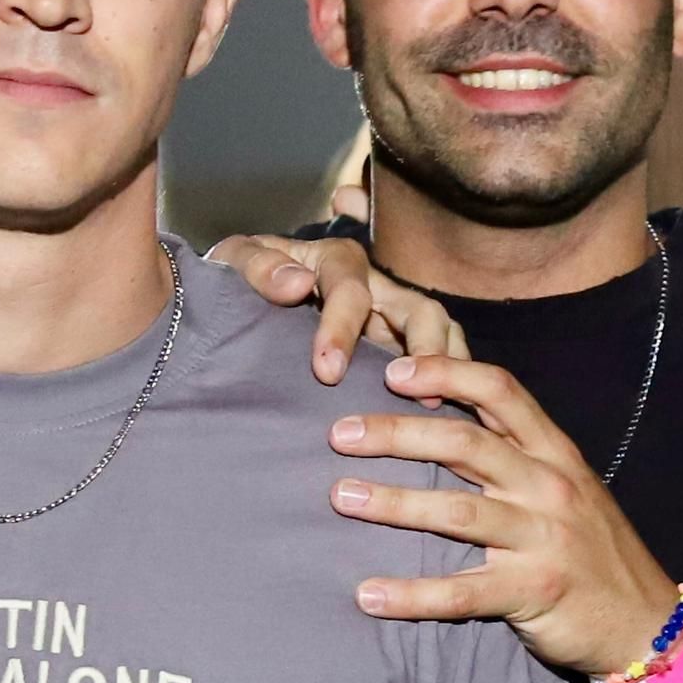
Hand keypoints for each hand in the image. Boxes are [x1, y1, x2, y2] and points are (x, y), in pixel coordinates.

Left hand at [216, 232, 465, 384]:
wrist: (238, 306)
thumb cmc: (238, 281)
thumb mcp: (233, 264)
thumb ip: (257, 267)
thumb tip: (296, 283)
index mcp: (336, 262)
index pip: (350, 290)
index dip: (341, 330)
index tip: (326, 372)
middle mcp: (377, 289)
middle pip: (421, 311)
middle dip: (424, 349)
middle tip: (416, 394)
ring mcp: (394, 322)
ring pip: (441, 336)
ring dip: (447, 370)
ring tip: (438, 408)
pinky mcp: (400, 352)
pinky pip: (438, 367)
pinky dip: (450, 388)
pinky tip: (443, 420)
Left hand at [330, 355, 681, 677]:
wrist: (644, 621)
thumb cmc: (590, 548)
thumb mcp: (564, 487)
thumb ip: (515, 455)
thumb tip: (442, 423)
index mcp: (554, 453)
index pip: (501, 392)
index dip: (445, 373)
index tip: (392, 370)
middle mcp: (549, 487)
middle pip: (465, 444)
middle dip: (396, 433)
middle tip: (339, 434)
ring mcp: (542, 540)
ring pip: (457, 513)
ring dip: (393, 503)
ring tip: (341, 498)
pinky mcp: (533, 592)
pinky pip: (462, 592)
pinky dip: (411, 595)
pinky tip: (368, 596)